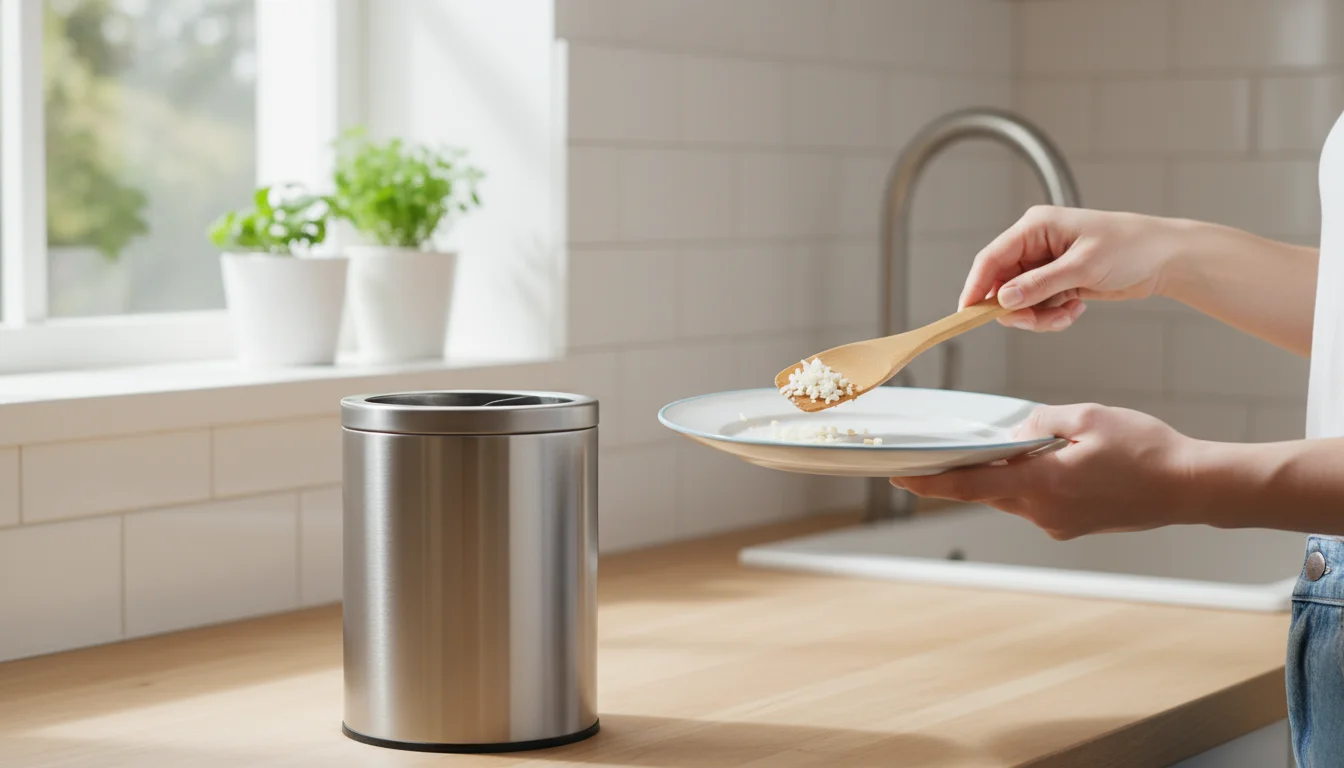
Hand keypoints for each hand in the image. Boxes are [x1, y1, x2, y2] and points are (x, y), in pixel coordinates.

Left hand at [891, 404, 1197, 539]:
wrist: (1190, 486)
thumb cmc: (1144, 448)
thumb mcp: (1085, 417)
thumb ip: (1039, 423)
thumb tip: (1016, 434)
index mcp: (1039, 483)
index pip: (968, 485)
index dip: (929, 482)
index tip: (898, 478)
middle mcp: (1042, 511)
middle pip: (987, 490)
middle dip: (964, 473)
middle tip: (939, 455)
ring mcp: (1058, 524)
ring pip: (1013, 496)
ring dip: (1004, 475)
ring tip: (1008, 448)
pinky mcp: (1074, 527)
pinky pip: (1038, 503)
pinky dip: (1032, 483)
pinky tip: (1049, 462)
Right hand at [963, 206, 1185, 331]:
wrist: (1166, 258)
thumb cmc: (1131, 247)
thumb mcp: (1082, 266)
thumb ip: (1040, 284)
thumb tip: (1004, 299)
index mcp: (1036, 227)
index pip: (992, 258)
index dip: (976, 286)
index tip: (967, 312)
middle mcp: (1036, 245)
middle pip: (1002, 285)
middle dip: (1017, 309)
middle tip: (1034, 321)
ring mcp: (1046, 265)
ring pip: (1020, 301)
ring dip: (1039, 316)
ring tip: (1067, 314)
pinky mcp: (1058, 282)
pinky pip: (1039, 307)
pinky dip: (1052, 316)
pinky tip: (1076, 310)